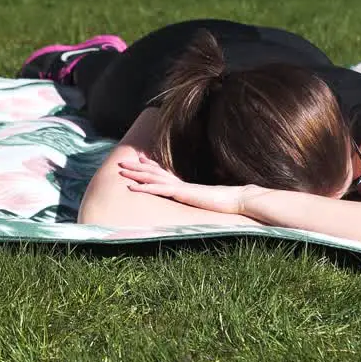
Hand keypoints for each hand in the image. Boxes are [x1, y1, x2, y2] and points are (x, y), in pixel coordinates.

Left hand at [117, 155, 249, 214]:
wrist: (239, 198)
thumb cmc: (230, 201)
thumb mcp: (212, 201)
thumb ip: (206, 198)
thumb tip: (208, 199)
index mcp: (187, 185)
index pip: (166, 173)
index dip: (152, 166)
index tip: (141, 160)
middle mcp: (181, 184)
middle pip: (155, 173)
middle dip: (137, 167)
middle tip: (122, 162)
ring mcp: (181, 187)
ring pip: (153, 178)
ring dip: (136, 174)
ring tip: (121, 169)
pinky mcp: (182, 193)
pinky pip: (159, 189)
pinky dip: (144, 187)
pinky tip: (132, 186)